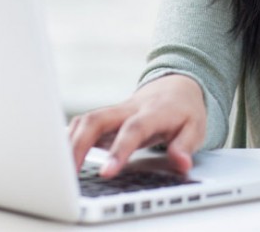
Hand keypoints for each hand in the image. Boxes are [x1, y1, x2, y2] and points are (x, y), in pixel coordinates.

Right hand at [68, 74, 206, 177]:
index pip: (133, 129)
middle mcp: (129, 109)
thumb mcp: (196, 128)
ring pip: (85, 120)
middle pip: (97, 120)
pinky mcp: (106, 117)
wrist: (176, 86)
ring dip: (70, 142)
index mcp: (153, 112)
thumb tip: (182, 163)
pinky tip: (64, 157)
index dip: (118, 150)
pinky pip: (83, 123)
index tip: (107, 172)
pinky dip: (70, 138)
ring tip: (63, 170)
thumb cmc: (185, 110)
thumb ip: (185, 146)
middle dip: (79, 145)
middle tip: (70, 173)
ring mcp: (115, 111)